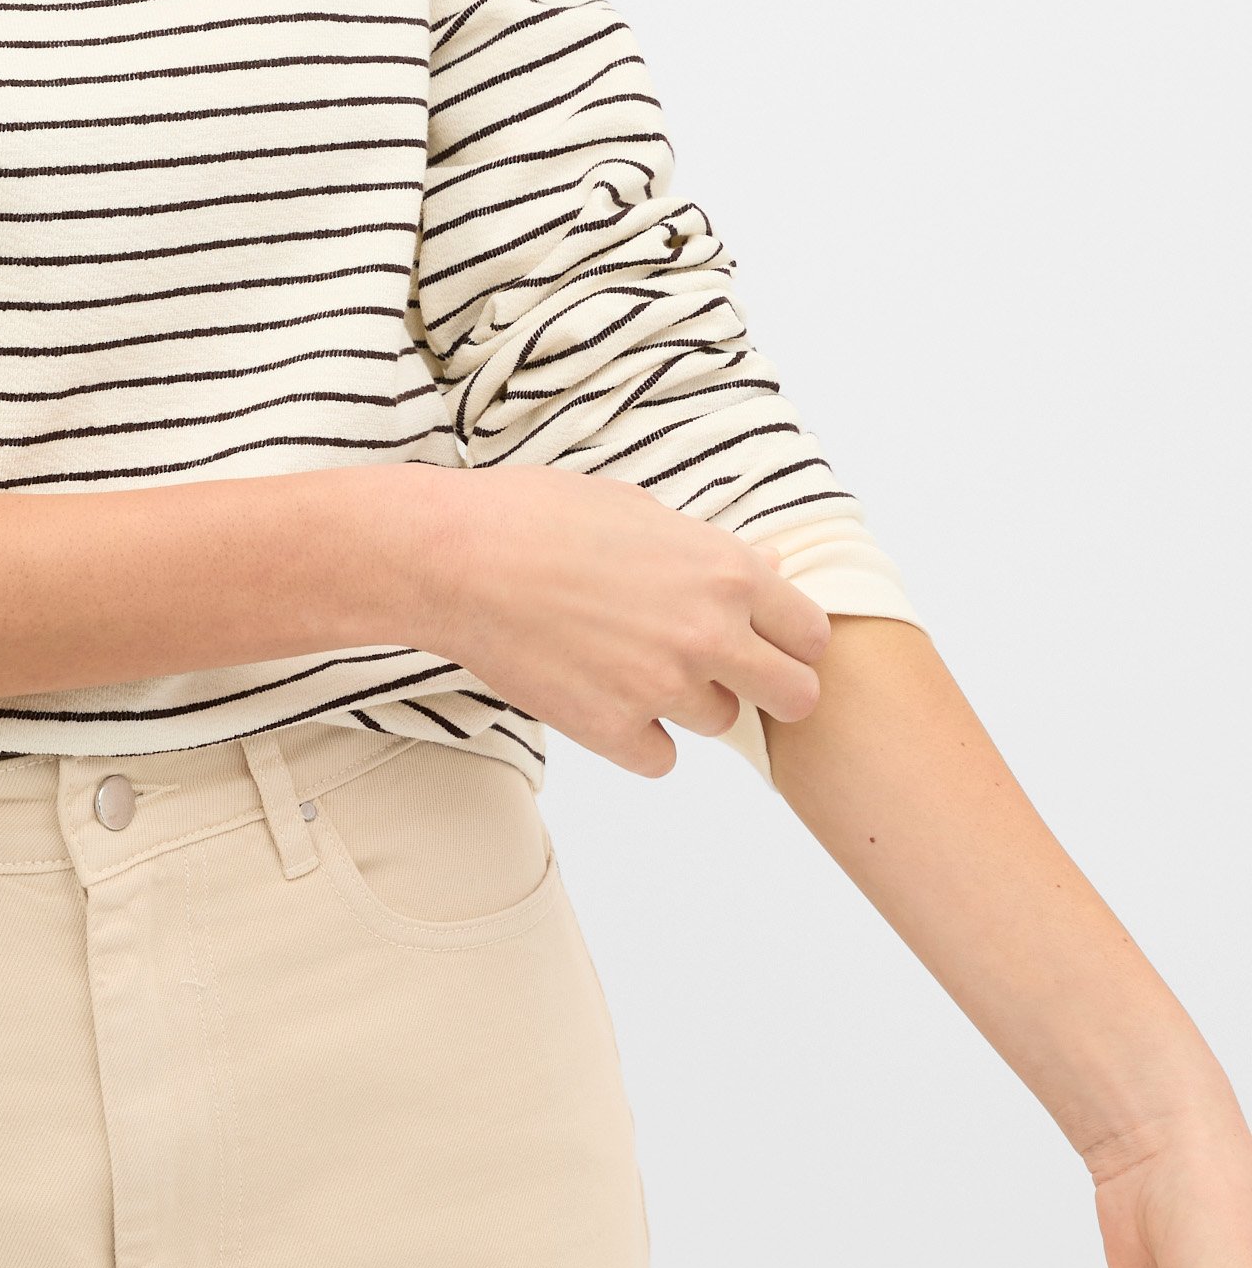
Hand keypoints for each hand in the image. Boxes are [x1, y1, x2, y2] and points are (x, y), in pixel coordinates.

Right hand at [418, 470, 829, 776]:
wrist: (455, 558)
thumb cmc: (536, 516)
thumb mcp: (639, 509)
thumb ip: (711, 550)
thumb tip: (766, 567)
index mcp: (725, 572)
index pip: (812, 634)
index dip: (793, 639)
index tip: (769, 641)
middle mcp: (708, 634)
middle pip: (795, 697)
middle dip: (772, 689)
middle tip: (733, 677)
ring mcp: (661, 688)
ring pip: (719, 723)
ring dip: (690, 702)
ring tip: (633, 663)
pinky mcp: (611, 730)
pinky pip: (660, 758)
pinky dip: (639, 738)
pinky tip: (605, 697)